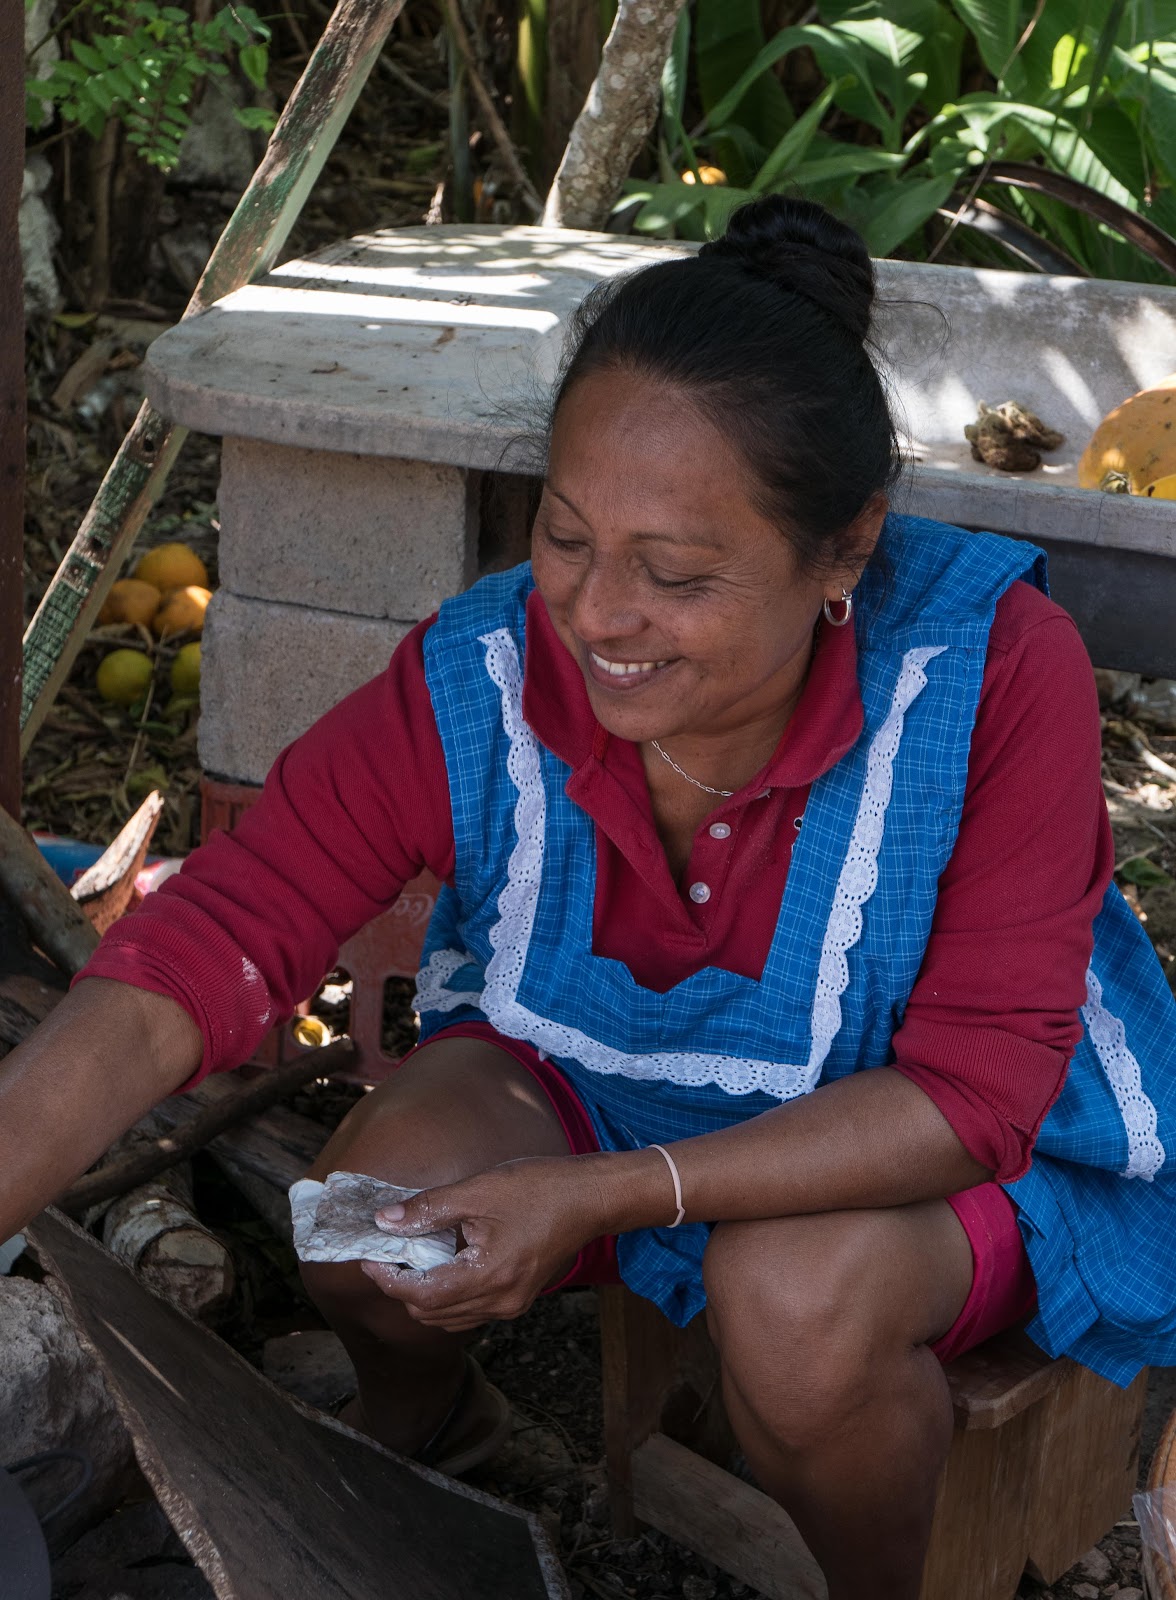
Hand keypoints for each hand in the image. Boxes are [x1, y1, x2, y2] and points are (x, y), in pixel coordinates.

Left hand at [359, 1154, 609, 1332]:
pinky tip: (444, 1261)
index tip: (369, 1257)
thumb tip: (386, 1221)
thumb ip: (429, 1209)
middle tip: (387, 1255)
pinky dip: (448, 1293)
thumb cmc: (540, 1188)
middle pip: (432, 1313)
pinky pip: (471, 1309)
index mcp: (488, 1278)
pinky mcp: (519, 1297)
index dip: (388, 1280)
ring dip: (424, 1294)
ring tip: (411, 1258)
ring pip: (450, 1316)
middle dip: (402, 1288)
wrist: (592, 1197)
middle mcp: (500, 1302)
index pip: (421, 1296)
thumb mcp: (479, 1191)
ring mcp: (512, 1304)